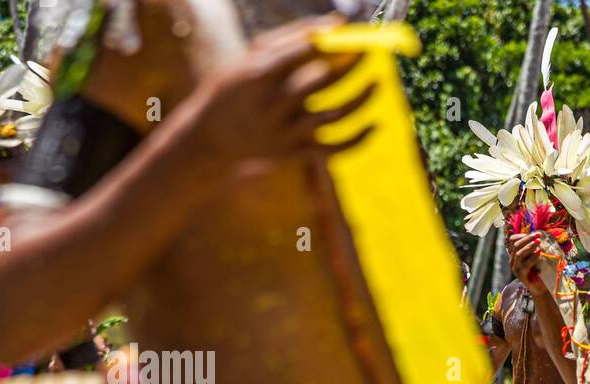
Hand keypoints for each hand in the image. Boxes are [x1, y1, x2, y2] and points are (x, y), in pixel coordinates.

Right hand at [183, 16, 373, 164]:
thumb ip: (289, 38)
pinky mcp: (295, 153)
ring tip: (377, 83)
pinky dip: (358, 139)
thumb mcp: (250, 58)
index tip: (356, 33)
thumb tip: (335, 23)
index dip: (334, 41)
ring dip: (361, 99)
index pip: (303, 51)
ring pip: (333, 115)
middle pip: (322, 80)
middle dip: (352, 63)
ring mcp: (285, 131)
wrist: (211, 138)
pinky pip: (334, 149)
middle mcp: (273, 104)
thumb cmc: (235, 88)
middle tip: (372, 51)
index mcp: (259, 74)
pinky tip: (374, 124)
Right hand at [507, 233, 549, 296]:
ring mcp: (515, 269)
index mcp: (514, 255)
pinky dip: (533, 257)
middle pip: (516, 245)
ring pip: (519, 254)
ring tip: (538, 242)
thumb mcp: (535, 256)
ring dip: (529, 246)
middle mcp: (512, 261)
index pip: (513, 241)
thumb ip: (533, 247)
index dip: (522, 235)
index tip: (535, 233)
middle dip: (528, 238)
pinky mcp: (521, 276)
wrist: (541, 288)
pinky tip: (539, 252)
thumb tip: (538, 235)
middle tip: (539, 235)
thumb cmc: (539, 270)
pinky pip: (525, 265)